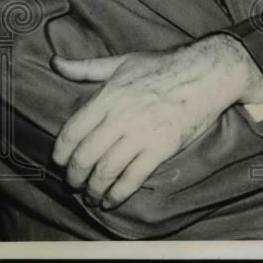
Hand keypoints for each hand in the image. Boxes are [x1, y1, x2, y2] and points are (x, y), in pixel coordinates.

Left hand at [50, 33, 262, 209]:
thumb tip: (55, 62)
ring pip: (106, 172)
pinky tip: (111, 200)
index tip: (60, 163)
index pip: (71, 133)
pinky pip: (132, 178)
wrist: (207, 72)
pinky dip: (117, 195)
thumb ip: (86, 67)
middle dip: (74, 177)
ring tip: (91, 196)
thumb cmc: (165, 65)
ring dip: (93, 190)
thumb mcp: (123, 61)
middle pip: (85, 157)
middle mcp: (120, 116)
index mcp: (108, 96)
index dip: (61, 154)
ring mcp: (141, 133)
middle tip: (74, 184)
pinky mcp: (162, 148)